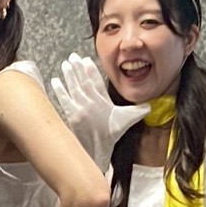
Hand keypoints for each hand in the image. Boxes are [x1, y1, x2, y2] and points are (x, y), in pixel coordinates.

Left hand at [49, 53, 148, 170]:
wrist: (98, 149)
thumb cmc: (112, 135)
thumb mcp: (127, 121)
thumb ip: (138, 111)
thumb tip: (150, 106)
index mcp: (104, 101)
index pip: (97, 82)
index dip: (92, 70)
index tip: (86, 60)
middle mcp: (92, 102)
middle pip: (84, 81)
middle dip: (78, 68)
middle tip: (73, 57)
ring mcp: (81, 108)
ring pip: (74, 87)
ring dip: (69, 75)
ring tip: (65, 64)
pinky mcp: (72, 115)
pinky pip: (64, 99)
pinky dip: (59, 89)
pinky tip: (55, 81)